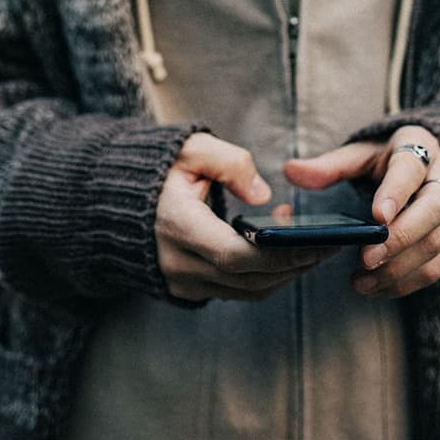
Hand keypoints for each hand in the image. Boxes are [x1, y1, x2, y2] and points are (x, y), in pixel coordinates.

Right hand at [155, 132, 332, 301]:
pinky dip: (263, 275)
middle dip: (293, 265)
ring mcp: (181, 281)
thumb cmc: (157, 167)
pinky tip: (281, 249)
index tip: (313, 244)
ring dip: (283, 273)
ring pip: (245, 291)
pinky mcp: (187, 288)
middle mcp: (178, 263)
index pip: (233, 255)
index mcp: (177, 225)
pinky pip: (234, 291)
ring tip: (310, 243)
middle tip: (328, 244)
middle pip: (247, 279)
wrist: (111, 198)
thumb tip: (262, 195)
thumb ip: (229, 163)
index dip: (277, 255)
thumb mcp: (191, 148)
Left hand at [285, 125, 439, 298]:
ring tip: (362, 280)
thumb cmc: (390, 160)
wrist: (438, 165)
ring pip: (437, 241)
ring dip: (401, 266)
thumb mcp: (362, 154)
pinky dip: (409, 282)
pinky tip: (377, 287)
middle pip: (434, 209)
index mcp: (418, 147)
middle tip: (366, 257)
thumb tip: (291, 171)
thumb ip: (331, 166)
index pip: (411, 168)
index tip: (377, 216)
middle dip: (401, 237)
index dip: (396, 192)